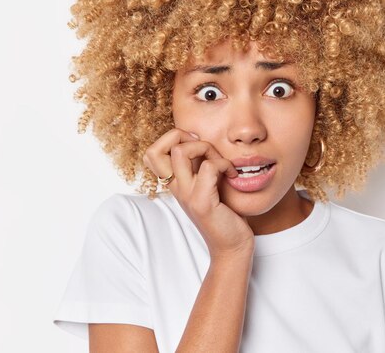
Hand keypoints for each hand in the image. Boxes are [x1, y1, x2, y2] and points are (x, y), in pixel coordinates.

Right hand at [142, 128, 254, 258]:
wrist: (232, 248)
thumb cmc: (225, 216)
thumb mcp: (209, 186)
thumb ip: (202, 167)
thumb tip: (205, 142)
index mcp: (176, 184)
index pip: (152, 153)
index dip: (172, 139)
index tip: (197, 145)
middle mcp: (176, 189)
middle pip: (154, 150)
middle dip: (181, 136)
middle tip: (205, 149)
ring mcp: (187, 196)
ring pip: (180, 152)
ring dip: (205, 148)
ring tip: (221, 163)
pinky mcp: (203, 203)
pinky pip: (209, 167)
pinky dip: (224, 164)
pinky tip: (232, 176)